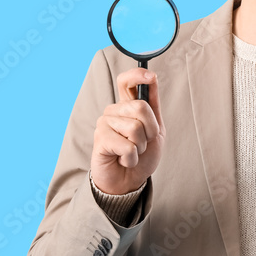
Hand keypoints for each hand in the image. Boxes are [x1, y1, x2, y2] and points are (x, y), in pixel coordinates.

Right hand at [90, 67, 164, 194]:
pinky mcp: (100, 139)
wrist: (128, 181)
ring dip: (141, 147)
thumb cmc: (141, 156)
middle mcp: (114, 111)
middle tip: (143, 143)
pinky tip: (123, 160)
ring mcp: (104, 123)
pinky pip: (128, 146)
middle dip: (151, 130)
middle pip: (141, 107)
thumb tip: (152, 77)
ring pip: (135, 128)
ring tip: (132, 153)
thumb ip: (153, 106)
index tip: (150, 76)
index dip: (137, 74)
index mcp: (127, 106)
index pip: (126, 81)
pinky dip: (132, 158)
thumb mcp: (155, 130)